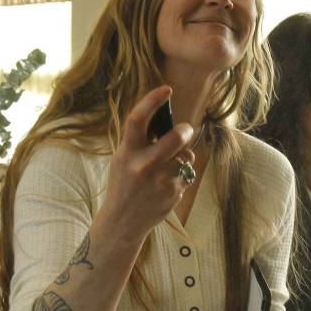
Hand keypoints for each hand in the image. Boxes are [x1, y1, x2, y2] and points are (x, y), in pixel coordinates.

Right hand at [101, 86, 194, 241]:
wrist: (122, 221)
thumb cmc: (123, 184)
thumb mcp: (123, 159)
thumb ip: (141, 141)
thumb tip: (167, 120)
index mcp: (127, 153)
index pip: (138, 119)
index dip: (153, 100)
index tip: (166, 89)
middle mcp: (143, 166)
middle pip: (176, 138)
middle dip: (185, 130)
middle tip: (185, 130)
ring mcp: (160, 181)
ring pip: (186, 157)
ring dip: (183, 157)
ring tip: (169, 166)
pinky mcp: (173, 194)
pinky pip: (187, 174)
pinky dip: (182, 175)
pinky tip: (167, 184)